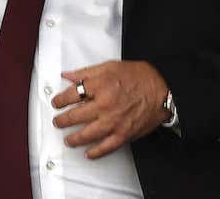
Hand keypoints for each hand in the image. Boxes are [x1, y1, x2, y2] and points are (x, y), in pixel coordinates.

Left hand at [51, 60, 169, 158]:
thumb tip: (68, 76)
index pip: (72, 94)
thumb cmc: (140, 76)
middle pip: (75, 116)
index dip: (60, 100)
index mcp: (100, 85)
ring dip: (74, 139)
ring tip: (68, 140)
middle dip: (62, 120)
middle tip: (58, 122)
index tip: (56, 103)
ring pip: (87, 134)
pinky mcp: (124, 134)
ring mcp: (114, 121)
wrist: (164, 89)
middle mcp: (105, 104)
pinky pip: (106, 147)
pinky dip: (95, 152)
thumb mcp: (111, 66)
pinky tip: (88, 153)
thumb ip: (87, 72)